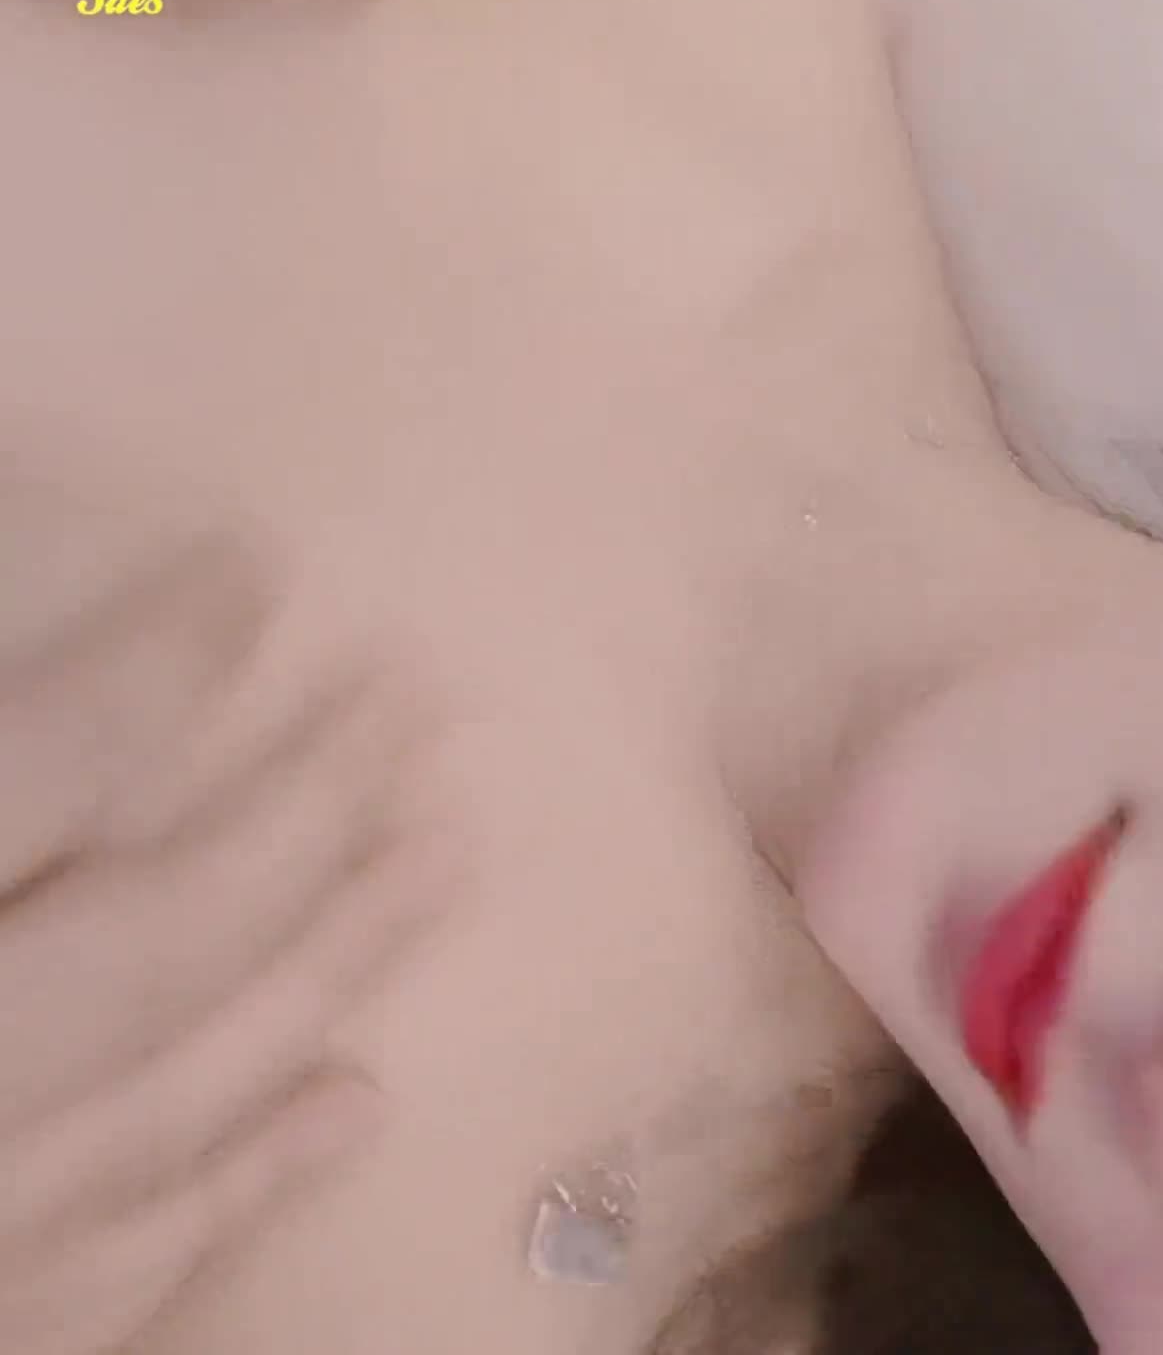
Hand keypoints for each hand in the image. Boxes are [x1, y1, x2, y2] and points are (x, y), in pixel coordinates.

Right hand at [0, 483, 448, 1354]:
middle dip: (309, 804)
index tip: (259, 572)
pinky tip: (358, 1099)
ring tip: (443, 853)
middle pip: (164, 930)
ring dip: (332, 964)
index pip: (54, 763)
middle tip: (421, 703)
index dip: (161, 660)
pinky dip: (248, 1180)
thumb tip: (24, 603)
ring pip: (185, 1089)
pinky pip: (128, 1269)